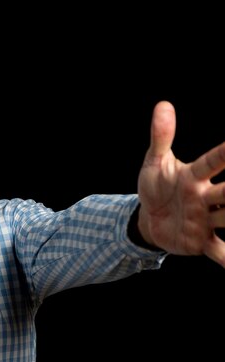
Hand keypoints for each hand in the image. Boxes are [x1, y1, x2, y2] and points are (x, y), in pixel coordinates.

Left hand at [138, 100, 224, 266]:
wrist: (149, 219)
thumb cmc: (156, 187)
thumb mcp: (154, 164)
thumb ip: (161, 137)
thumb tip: (162, 105)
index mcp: (194, 176)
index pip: (213, 161)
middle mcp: (205, 196)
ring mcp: (205, 219)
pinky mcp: (200, 240)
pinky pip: (218, 250)